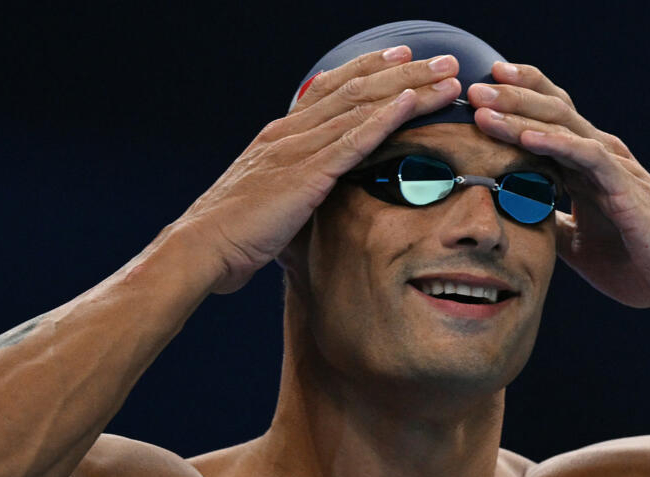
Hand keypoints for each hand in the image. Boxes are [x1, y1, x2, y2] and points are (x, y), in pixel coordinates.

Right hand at [176, 48, 461, 293]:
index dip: (371, 69)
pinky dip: (385, 119)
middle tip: (445, 61)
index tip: (403, 56)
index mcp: (281, 135)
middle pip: (357, 89)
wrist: (202, 248)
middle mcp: (291, 132)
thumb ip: (294, 182)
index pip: (333, 89)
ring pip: (363, 107)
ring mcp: (299, 150)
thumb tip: (314, 187)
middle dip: (406, 72)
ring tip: (447, 78)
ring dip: (410, 89)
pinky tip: (411, 104)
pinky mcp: (306, 176)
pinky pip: (353, 142)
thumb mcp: (268, 197)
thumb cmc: (233, 232)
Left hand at [466, 63, 649, 308]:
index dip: (514, 102)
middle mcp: (599, 156)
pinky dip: (554, 143)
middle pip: (550, 111)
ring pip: (562, 125)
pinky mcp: (624, 186)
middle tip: (471, 85)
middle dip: (509, 96)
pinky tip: (525, 137)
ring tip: (484, 103)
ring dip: (521, 112)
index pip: (547, 121)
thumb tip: (517, 222)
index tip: (475, 95)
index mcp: (586, 167)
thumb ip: (552, 225)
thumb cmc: (638, 262)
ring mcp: (612, 167)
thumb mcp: (579, 245)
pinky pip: (585, 155)